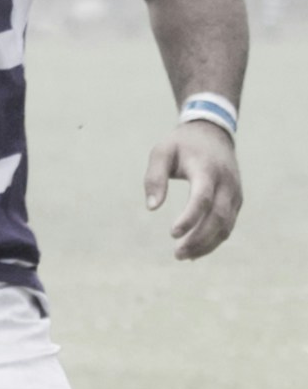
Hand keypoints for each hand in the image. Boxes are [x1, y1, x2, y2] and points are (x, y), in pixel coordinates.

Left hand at [149, 120, 242, 257]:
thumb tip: (152, 208)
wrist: (213, 132)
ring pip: (227, 225)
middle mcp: (226, 182)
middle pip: (218, 217)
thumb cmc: (181, 144)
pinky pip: (229, 224)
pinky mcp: (237, 200)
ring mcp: (235, 192)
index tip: (172, 233)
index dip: (190, 218)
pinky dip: (214, 240)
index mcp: (207, 169)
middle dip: (199, 239)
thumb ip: (154, 177)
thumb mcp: (161, 152)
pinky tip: (195, 251)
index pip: (203, 198)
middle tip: (177, 254)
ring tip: (182, 256)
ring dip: (207, 244)